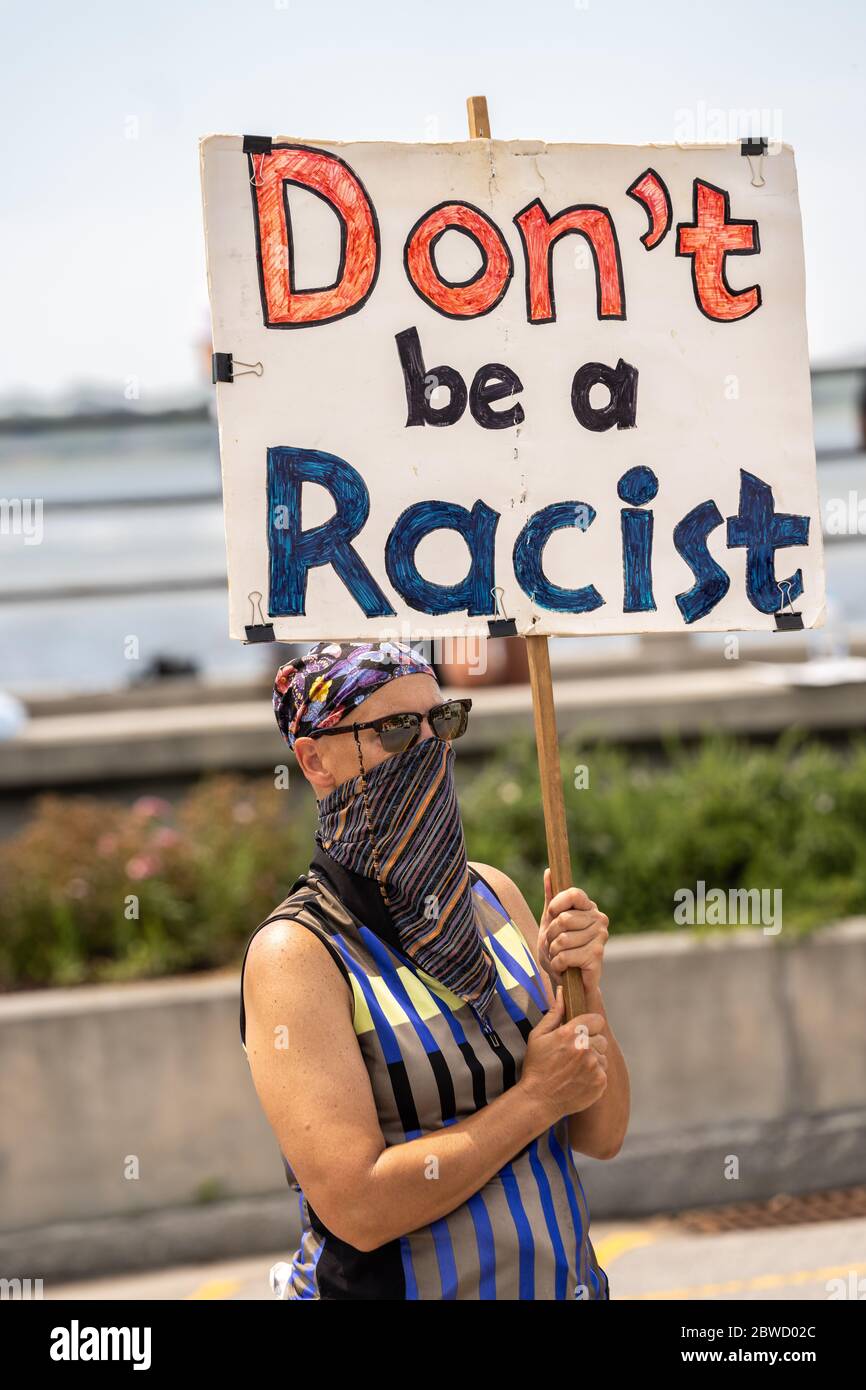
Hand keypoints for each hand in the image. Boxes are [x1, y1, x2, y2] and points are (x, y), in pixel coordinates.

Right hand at [519, 989, 607, 1122]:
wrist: (539, 1099)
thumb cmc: (536, 1066)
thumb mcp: (538, 1036)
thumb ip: (554, 1013)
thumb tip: (562, 991)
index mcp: (572, 1033)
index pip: (597, 1020)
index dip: (590, 1025)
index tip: (582, 1032)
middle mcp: (586, 1049)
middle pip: (602, 1038)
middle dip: (591, 1043)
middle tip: (575, 1053)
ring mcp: (595, 1067)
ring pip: (603, 1056)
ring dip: (593, 1060)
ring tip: (575, 1068)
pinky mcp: (600, 1083)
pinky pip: (603, 1073)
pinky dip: (594, 1076)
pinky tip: (578, 1079)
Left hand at [538, 870, 608, 992]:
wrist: (568, 980)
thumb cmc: (559, 948)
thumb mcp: (550, 921)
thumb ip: (551, 897)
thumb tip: (549, 871)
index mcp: (588, 907)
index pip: (573, 894)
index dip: (556, 904)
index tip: (551, 915)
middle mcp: (599, 919)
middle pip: (563, 919)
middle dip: (551, 935)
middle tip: (554, 944)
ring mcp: (600, 937)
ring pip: (562, 939)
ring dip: (553, 952)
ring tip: (559, 956)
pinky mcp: (597, 955)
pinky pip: (565, 956)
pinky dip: (557, 964)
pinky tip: (564, 968)